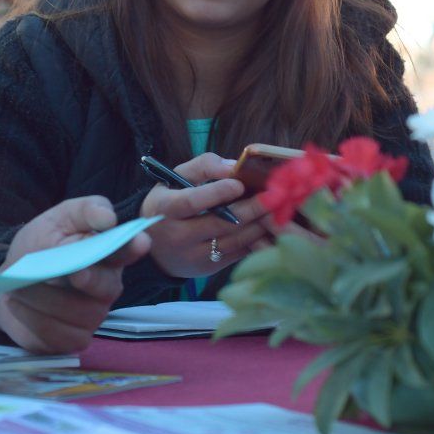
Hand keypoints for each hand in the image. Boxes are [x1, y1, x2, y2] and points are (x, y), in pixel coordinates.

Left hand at [0, 196, 148, 353]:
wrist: (11, 280)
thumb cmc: (41, 246)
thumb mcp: (57, 219)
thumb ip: (84, 211)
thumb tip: (108, 217)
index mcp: (108, 254)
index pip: (127, 250)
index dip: (133, 247)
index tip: (139, 241)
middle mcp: (107, 287)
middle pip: (107, 286)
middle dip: (90, 278)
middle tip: (74, 272)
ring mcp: (92, 317)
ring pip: (77, 312)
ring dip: (45, 297)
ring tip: (19, 285)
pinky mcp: (72, 340)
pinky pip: (57, 334)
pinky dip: (33, 317)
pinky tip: (17, 304)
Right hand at [137, 153, 273, 277]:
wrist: (156, 248)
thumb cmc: (171, 203)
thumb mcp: (177, 178)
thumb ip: (203, 166)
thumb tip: (233, 167)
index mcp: (164, 209)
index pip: (190, 202)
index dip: (216, 193)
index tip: (239, 184)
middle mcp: (176, 236)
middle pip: (220, 223)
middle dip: (251, 209)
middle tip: (275, 196)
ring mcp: (193, 255)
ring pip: (233, 240)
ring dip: (258, 225)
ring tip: (277, 209)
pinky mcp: (208, 267)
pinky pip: (238, 253)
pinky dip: (256, 239)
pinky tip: (269, 226)